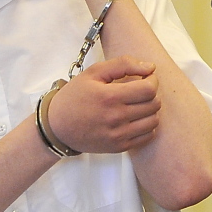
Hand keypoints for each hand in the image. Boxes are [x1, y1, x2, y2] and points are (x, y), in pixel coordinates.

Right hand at [46, 56, 160, 153]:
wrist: (57, 127)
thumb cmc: (75, 96)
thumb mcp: (94, 72)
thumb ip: (123, 64)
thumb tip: (150, 67)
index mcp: (110, 97)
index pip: (149, 89)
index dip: (152, 80)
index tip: (145, 78)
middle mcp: (116, 118)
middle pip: (154, 104)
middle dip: (152, 93)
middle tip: (141, 89)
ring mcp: (118, 135)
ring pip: (153, 121)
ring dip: (151, 109)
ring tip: (138, 103)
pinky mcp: (119, 147)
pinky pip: (147, 136)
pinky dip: (147, 125)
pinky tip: (136, 118)